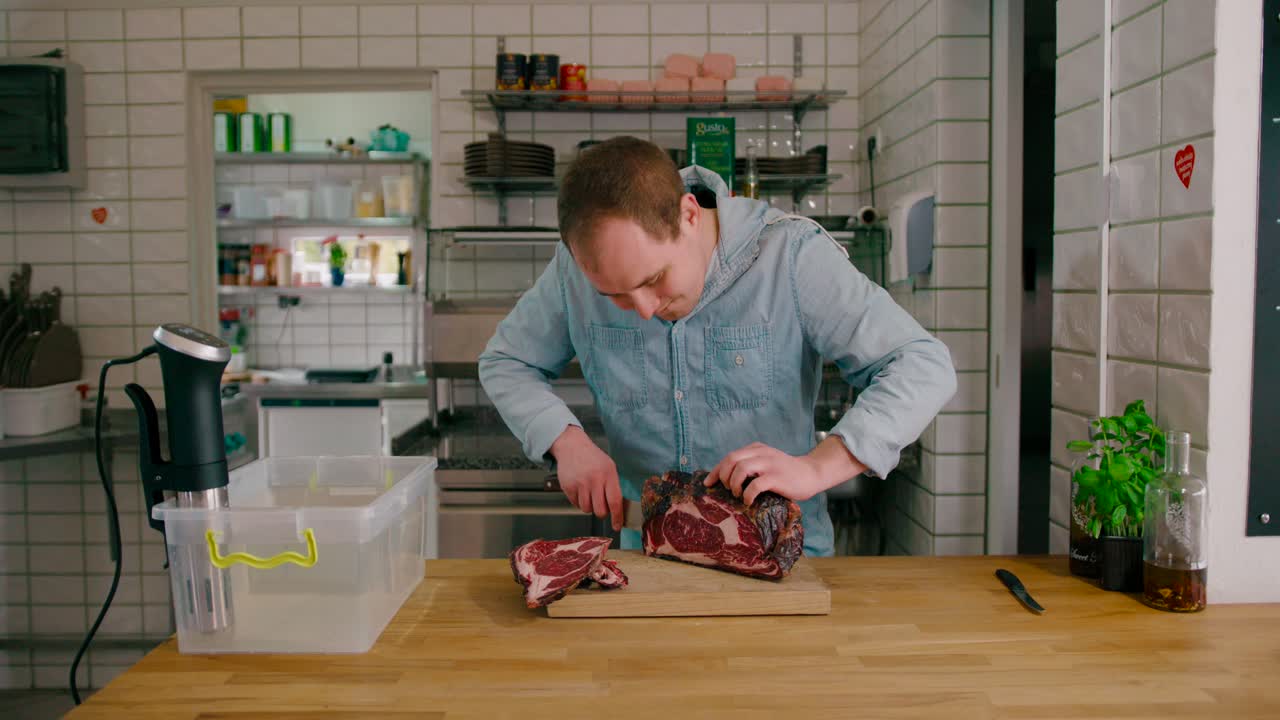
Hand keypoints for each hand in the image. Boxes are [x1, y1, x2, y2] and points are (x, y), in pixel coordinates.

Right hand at [549, 426, 623, 530]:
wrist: (572, 446)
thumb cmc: (593, 458)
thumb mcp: (609, 467)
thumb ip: (613, 486)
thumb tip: (618, 509)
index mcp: (608, 474)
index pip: (615, 502)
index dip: (617, 517)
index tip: (617, 526)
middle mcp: (594, 480)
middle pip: (600, 511)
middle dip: (602, 513)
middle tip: (601, 505)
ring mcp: (580, 484)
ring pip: (587, 510)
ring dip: (589, 506)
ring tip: (589, 493)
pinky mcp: (568, 487)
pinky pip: (576, 504)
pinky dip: (579, 501)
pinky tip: (580, 489)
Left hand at [704, 437, 866, 505]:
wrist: (811, 474)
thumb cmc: (785, 473)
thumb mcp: (766, 463)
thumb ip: (750, 465)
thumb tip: (726, 480)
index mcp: (756, 448)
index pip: (729, 456)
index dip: (716, 470)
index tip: (708, 483)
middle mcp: (761, 453)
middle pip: (731, 459)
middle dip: (724, 476)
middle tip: (728, 490)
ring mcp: (769, 464)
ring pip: (741, 469)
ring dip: (734, 484)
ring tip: (738, 494)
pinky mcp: (777, 477)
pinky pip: (755, 485)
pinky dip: (747, 494)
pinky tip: (748, 501)